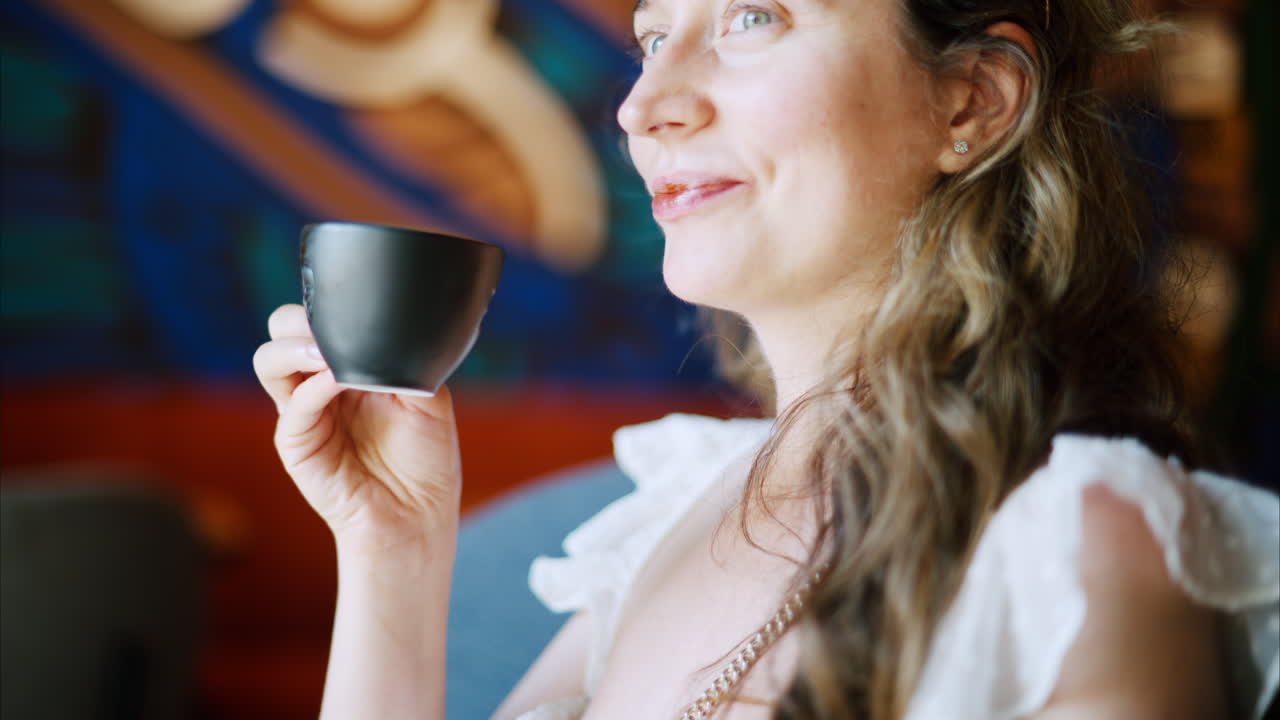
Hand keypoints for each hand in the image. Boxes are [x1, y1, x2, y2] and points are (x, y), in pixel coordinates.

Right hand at [253, 304, 462, 547]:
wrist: (420, 511)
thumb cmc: (426, 458)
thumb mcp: (427, 394)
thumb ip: (405, 358)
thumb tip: (388, 326)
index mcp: (349, 365)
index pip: (319, 319)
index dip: (331, 306)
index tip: (359, 305)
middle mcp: (319, 384)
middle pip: (281, 329)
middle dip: (301, 318)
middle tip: (332, 324)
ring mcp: (303, 412)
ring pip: (269, 360)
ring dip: (297, 346)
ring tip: (327, 351)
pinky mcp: (296, 443)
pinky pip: (294, 403)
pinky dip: (315, 386)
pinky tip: (339, 380)